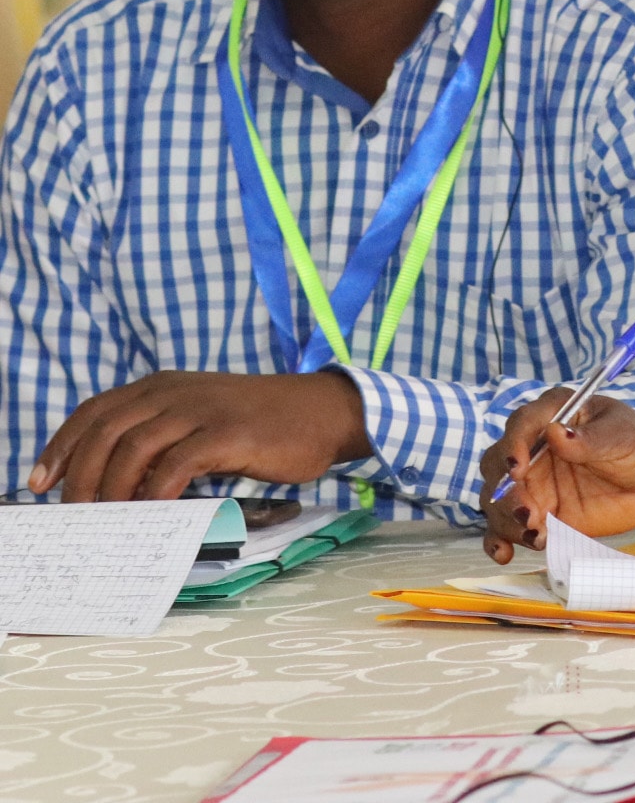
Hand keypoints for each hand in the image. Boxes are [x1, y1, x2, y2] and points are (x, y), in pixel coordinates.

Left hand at [28, 371, 370, 501]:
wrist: (325, 411)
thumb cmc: (264, 421)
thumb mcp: (203, 414)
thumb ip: (163, 434)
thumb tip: (116, 480)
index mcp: (164, 386)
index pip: (95, 411)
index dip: (61, 446)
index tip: (41, 481)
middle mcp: (176, 391)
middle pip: (106, 431)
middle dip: (80, 476)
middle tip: (75, 513)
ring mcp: (202, 410)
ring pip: (134, 447)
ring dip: (112, 487)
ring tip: (109, 518)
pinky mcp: (229, 433)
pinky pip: (177, 464)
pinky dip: (157, 492)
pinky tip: (154, 512)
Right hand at [479, 391, 634, 563]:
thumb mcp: (623, 437)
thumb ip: (590, 438)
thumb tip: (556, 432)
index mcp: (553, 414)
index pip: (521, 424)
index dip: (514, 445)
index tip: (517, 468)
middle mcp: (532, 446)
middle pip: (498, 464)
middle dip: (506, 490)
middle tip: (527, 513)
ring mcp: (531, 482)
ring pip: (498, 499)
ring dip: (507, 519)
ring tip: (535, 536)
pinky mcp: (535, 512)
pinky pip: (506, 526)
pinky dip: (500, 540)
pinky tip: (505, 554)